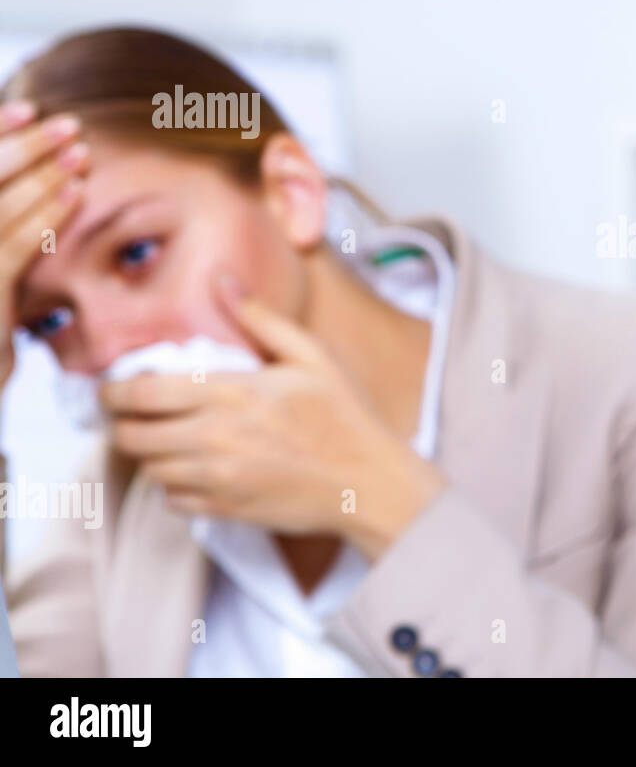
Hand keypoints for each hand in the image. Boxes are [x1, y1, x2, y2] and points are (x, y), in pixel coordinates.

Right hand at [0, 100, 87, 386]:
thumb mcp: (1, 275)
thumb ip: (9, 227)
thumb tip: (51, 177)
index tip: (26, 109)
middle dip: (21, 146)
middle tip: (66, 124)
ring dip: (41, 174)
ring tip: (79, 152)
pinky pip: (12, 248)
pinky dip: (45, 215)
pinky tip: (75, 195)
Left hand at [99, 271, 446, 559]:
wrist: (369, 482)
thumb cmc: (345, 415)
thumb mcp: (313, 356)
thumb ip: (262, 318)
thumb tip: (222, 280)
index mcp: (232, 393)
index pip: (141, 392)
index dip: (113, 390)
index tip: (112, 387)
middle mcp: (214, 438)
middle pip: (131, 435)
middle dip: (123, 422)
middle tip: (135, 413)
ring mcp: (217, 478)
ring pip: (148, 468)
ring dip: (151, 452)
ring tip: (168, 437)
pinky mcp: (224, 508)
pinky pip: (171, 499)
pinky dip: (173, 484)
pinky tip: (196, 468)